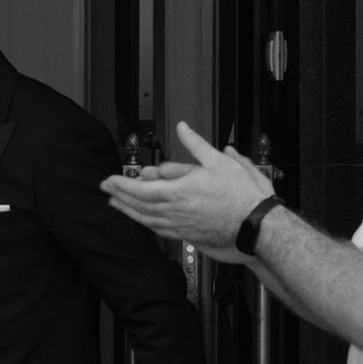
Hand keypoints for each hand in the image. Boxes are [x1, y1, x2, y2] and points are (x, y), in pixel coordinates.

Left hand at [103, 124, 274, 253]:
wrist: (256, 225)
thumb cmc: (241, 195)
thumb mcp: (219, 161)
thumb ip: (196, 144)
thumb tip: (182, 128)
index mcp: (179, 192)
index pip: (140, 189)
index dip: (121, 185)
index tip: (109, 180)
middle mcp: (175, 211)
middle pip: (138, 205)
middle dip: (119, 197)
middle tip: (106, 191)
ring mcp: (180, 226)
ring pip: (147, 220)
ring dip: (129, 212)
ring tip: (117, 205)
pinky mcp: (188, 236)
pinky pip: (160, 230)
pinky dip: (146, 224)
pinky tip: (143, 221)